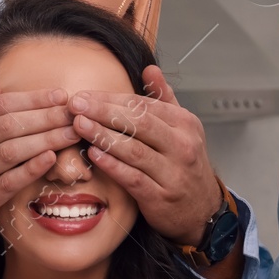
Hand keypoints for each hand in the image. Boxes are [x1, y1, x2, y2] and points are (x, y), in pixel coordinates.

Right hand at [0, 87, 76, 269]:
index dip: (32, 98)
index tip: (59, 96)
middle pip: (7, 125)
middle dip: (45, 116)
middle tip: (73, 113)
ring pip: (10, 151)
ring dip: (45, 140)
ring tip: (71, 134)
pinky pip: (8, 182)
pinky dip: (30, 169)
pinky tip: (51, 159)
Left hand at [71, 66, 221, 245]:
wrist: (202, 210)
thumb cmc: (185, 165)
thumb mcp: (182, 128)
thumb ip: (165, 98)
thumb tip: (150, 68)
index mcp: (184, 124)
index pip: (144, 105)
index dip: (112, 99)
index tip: (85, 95)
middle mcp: (182, 146)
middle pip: (139, 123)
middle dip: (104, 112)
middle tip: (76, 105)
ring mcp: (173, 173)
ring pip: (134, 150)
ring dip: (103, 136)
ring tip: (78, 125)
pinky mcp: (161, 197)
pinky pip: (133, 178)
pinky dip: (112, 165)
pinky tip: (93, 155)